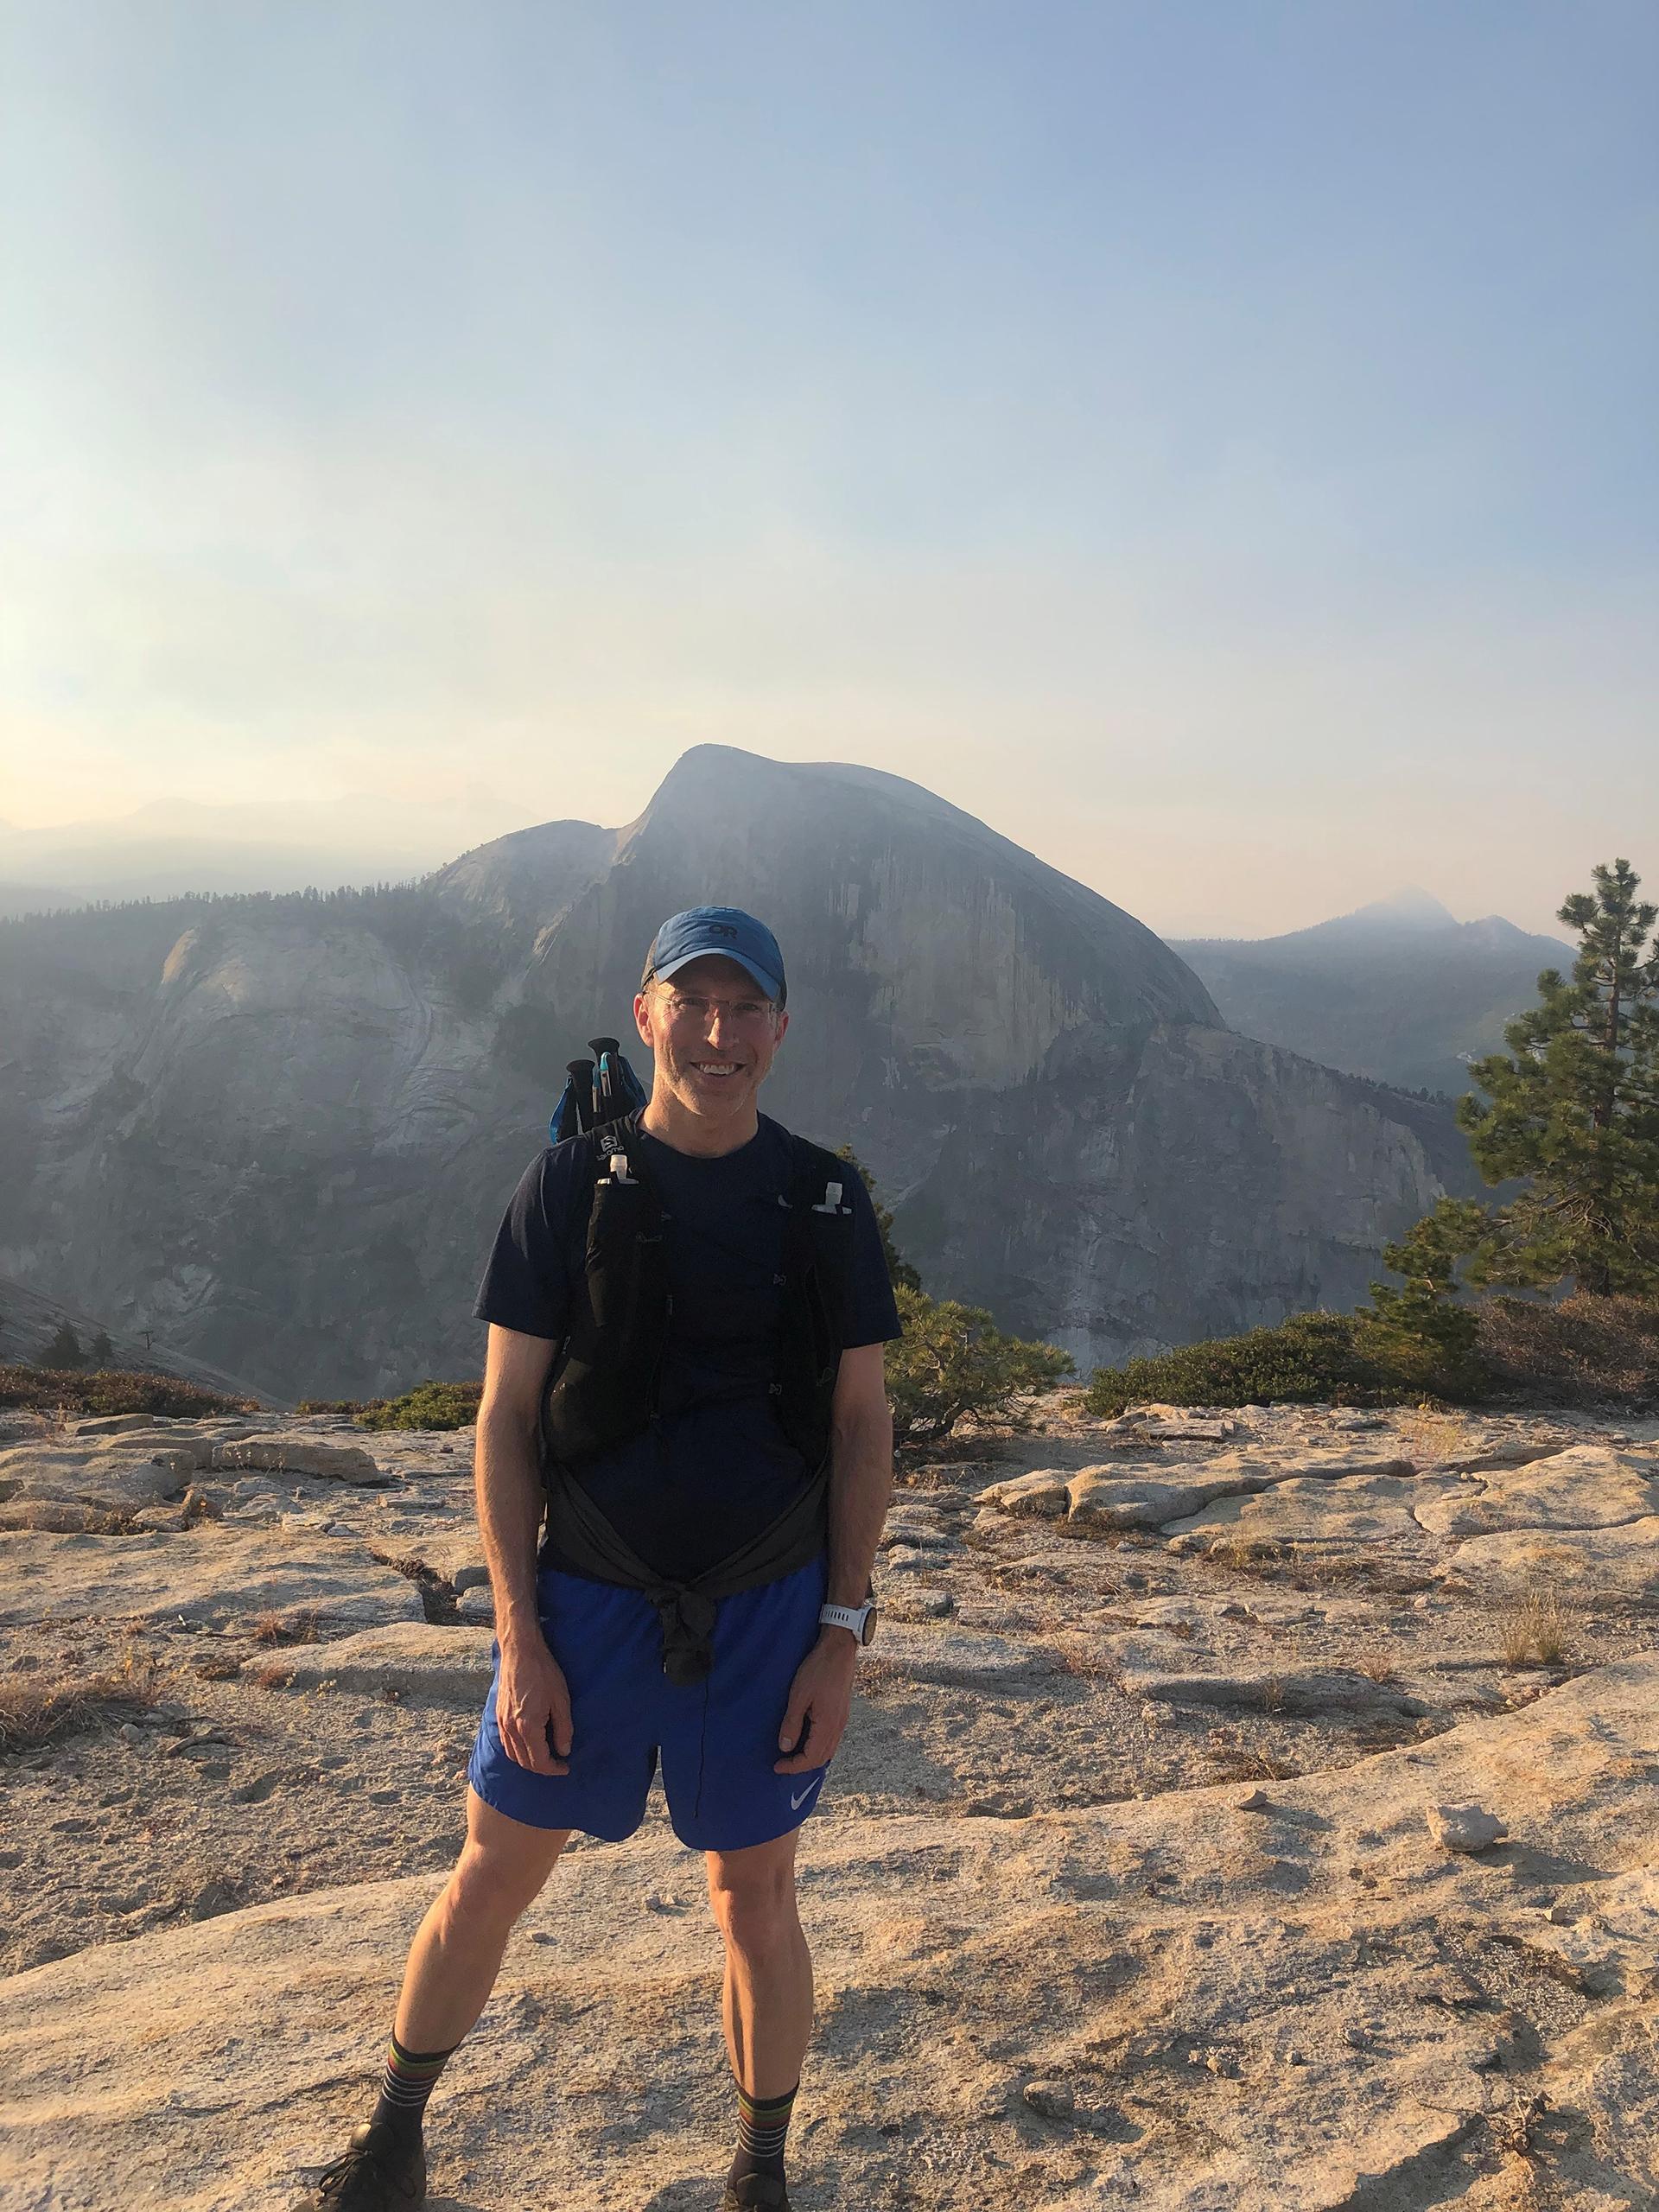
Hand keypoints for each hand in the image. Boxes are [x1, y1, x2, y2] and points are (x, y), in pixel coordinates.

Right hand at [495, 1630, 572, 1775]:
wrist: (520, 1651)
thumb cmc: (544, 1672)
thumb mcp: (561, 1700)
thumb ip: (563, 1729)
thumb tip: (564, 1751)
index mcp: (527, 1727)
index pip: (539, 1761)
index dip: (553, 1769)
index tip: (566, 1767)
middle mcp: (511, 1729)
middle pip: (525, 1762)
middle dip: (542, 1768)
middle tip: (558, 1763)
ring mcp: (501, 1722)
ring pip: (513, 1755)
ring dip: (528, 1761)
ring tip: (545, 1756)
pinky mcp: (498, 1715)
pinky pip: (506, 1743)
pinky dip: (517, 1751)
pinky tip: (528, 1744)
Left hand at [774, 1630, 856, 1773]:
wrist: (839, 1650)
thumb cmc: (818, 1670)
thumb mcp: (799, 1696)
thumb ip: (792, 1723)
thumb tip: (785, 1747)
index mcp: (827, 1725)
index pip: (810, 1758)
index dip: (793, 1766)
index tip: (777, 1766)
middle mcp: (838, 1727)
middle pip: (821, 1758)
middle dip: (801, 1765)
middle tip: (783, 1763)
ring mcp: (842, 1720)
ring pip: (828, 1750)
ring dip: (811, 1757)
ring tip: (793, 1755)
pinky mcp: (841, 1713)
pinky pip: (831, 1740)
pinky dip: (819, 1747)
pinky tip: (807, 1740)